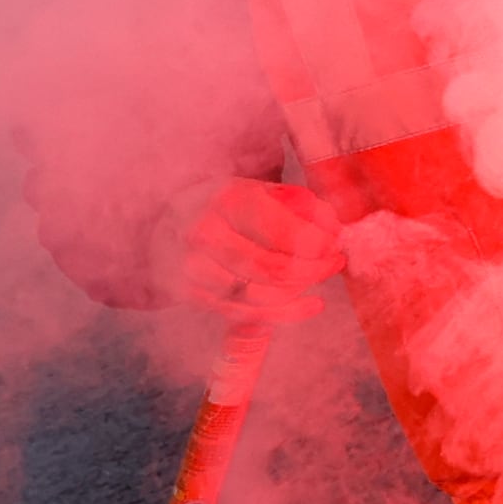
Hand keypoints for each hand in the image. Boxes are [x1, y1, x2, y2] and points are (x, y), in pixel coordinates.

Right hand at [178, 177, 343, 329]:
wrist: (166, 222)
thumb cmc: (225, 206)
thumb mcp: (259, 189)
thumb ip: (300, 204)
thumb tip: (334, 228)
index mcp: (228, 200)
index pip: (285, 232)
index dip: (321, 244)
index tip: (336, 244)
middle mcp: (206, 234)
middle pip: (273, 268)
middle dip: (314, 270)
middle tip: (335, 262)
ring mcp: (194, 269)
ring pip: (260, 296)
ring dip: (299, 291)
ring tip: (319, 276)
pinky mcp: (192, 295)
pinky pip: (246, 314)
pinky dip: (284, 313)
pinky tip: (310, 304)